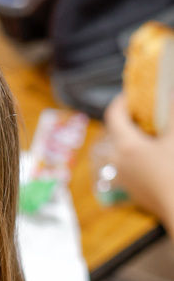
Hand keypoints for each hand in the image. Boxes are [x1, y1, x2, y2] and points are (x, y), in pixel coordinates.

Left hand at [104, 92, 173, 236]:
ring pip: (123, 151)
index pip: (113, 115)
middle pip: (117, 133)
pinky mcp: (135, 191)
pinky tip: (157, 153)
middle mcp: (119, 163)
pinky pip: (130, 166)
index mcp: (126, 146)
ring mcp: (125, 179)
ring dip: (135, 138)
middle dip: (131, 119)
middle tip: (147, 109)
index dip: (122, 100)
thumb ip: (172, 111)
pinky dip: (140, 154)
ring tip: (154, 131)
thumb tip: (171, 89)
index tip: (133, 92)